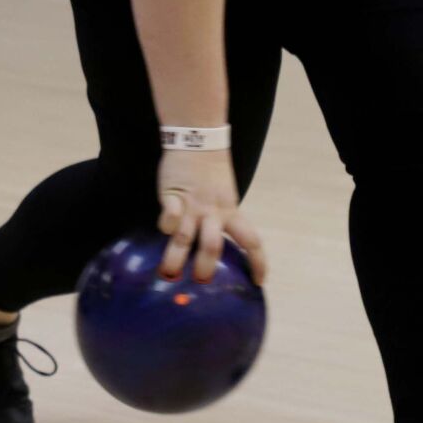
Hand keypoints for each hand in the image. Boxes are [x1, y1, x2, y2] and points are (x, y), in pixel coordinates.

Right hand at [156, 147, 266, 285]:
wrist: (198, 140)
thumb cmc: (210, 172)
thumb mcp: (225, 197)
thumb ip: (221, 219)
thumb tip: (213, 249)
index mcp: (231, 212)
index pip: (251, 241)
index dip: (257, 262)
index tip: (259, 282)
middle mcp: (213, 213)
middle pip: (213, 245)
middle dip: (205, 268)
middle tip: (199, 282)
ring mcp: (192, 205)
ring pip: (185, 237)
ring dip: (176, 259)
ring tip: (168, 275)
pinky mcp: (173, 196)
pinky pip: (169, 215)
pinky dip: (165, 224)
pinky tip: (163, 231)